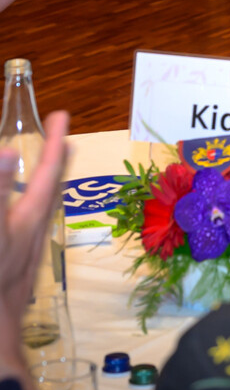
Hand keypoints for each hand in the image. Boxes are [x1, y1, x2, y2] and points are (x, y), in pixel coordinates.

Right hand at [0, 111, 68, 387]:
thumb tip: (8, 151)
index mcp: (28, 221)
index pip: (47, 172)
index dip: (54, 142)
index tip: (63, 116)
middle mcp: (31, 236)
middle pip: (48, 190)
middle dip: (53, 163)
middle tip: (62, 140)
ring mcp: (21, 256)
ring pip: (38, 213)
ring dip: (40, 189)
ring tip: (43, 175)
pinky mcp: (11, 273)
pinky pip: (23, 235)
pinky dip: (25, 217)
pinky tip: (20, 224)